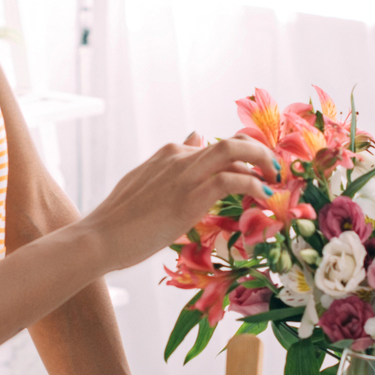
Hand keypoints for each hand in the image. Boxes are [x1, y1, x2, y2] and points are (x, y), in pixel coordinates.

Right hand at [83, 133, 276, 271]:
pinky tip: (264, 197)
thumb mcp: (145, 183)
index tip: (255, 172)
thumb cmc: (120, 219)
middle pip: (231, 141)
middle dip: (259, 151)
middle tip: (274, 171)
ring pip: (235, 150)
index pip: (214, 146)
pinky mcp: (190, 197)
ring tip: (275, 181)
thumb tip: (195, 137)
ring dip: (263, 162)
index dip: (240, 158)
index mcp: (168, 154)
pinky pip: (233, 179)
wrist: (100, 237)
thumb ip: (169, 164)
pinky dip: (254, 184)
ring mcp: (184, 174)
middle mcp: (179, 157)